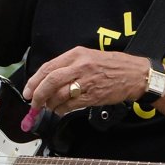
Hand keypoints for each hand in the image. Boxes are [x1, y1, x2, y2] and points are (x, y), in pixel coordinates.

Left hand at [22, 46, 154, 116]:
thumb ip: (70, 65)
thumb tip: (48, 80)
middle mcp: (80, 66)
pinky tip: (61, 110)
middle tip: (33, 103)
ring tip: (49, 107)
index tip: (27, 91)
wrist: (136, 75)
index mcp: (77, 54)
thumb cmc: (114, 66)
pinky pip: (71, 105)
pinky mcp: (93, 96)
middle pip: (50, 81)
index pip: (48, 67)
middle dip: (38, 94)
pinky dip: (62, 109)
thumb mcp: (90, 56)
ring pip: (59, 95)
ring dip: (50, 104)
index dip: (34, 81)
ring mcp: (87, 82)